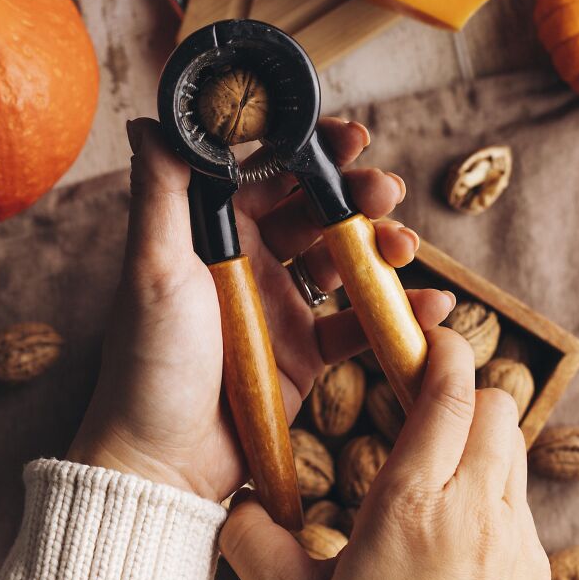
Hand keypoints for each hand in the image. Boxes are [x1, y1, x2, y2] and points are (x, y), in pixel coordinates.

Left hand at [68, 116, 454, 502]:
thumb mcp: (153, 267)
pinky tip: (429, 303)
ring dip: (379, 244)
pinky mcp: (307, 351)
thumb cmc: (149, 360)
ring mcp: (283, 304)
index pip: (270, 172)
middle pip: (316, 210)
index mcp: (214, 230)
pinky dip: (395, 310)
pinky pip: (359, 321)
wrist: (164, 461)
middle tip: (386, 188)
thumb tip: (153, 118)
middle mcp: (251, 259)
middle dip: (355, 193)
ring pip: (343, 257)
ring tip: (405, 243)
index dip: (311, 150)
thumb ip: (161, 190)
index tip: (349, 136)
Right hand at [221, 328, 550, 579]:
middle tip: (420, 405)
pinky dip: (494, 487)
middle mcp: (475, 514)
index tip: (424, 336)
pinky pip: (520, 500)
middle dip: (461, 393)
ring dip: (479, 439)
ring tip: (434, 465)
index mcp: (413, 505)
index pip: (451, 393)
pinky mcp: (534, 574)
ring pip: (511, 449)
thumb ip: (259, 545)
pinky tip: (454, 522)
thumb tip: (230, 509)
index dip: (443, 351)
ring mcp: (515, 545)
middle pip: (495, 406)